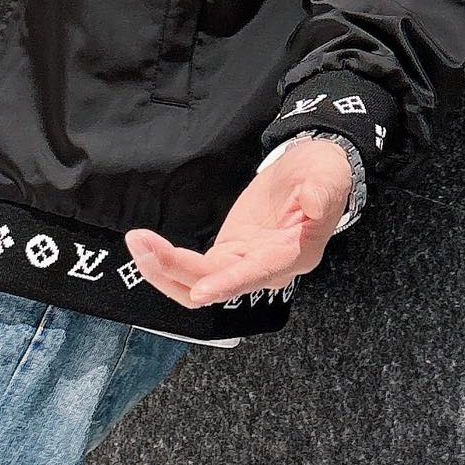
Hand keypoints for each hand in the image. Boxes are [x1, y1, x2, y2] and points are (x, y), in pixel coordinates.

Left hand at [124, 136, 353, 307]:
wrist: (312, 174)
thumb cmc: (323, 175)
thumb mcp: (328, 176)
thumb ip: (322, 193)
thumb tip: (314, 204)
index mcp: (292, 254)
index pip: (257, 274)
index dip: (229, 283)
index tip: (202, 290)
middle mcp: (265, 269)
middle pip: (215, 283)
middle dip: (175, 269)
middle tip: (142, 243)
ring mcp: (243, 264)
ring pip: (197, 283)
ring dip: (164, 270)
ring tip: (136, 242)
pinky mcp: (228, 254)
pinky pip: (193, 271)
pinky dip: (167, 262)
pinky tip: (146, 246)